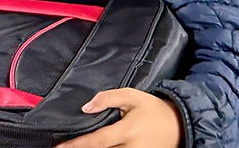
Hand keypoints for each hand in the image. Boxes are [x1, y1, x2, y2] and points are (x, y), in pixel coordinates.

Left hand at [55, 88, 181, 147]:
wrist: (179, 125)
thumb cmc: (152, 109)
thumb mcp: (131, 96)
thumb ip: (107, 98)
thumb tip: (85, 107)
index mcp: (128, 131)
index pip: (97, 141)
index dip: (76, 145)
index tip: (59, 147)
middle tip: (62, 147)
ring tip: (74, 147)